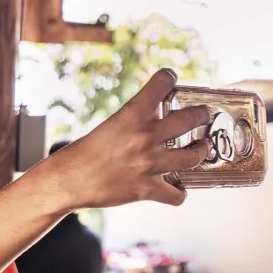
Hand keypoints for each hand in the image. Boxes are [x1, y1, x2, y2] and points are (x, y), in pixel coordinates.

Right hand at [45, 69, 210, 208]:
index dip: (169, 78)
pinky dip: (179, 194)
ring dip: (200, 152)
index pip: (162, 82)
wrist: (68, 181)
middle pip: (191, 118)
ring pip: (193, 157)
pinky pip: (176, 195)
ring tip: (200, 150)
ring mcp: (148, 164)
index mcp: (132, 115)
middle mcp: (145, 137)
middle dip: (203, 115)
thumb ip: (134, 120)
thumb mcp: (110, 126)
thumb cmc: (83, 153)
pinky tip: (177, 189)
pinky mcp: (146, 189)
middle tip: (204, 115)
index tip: (172, 79)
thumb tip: (153, 114)